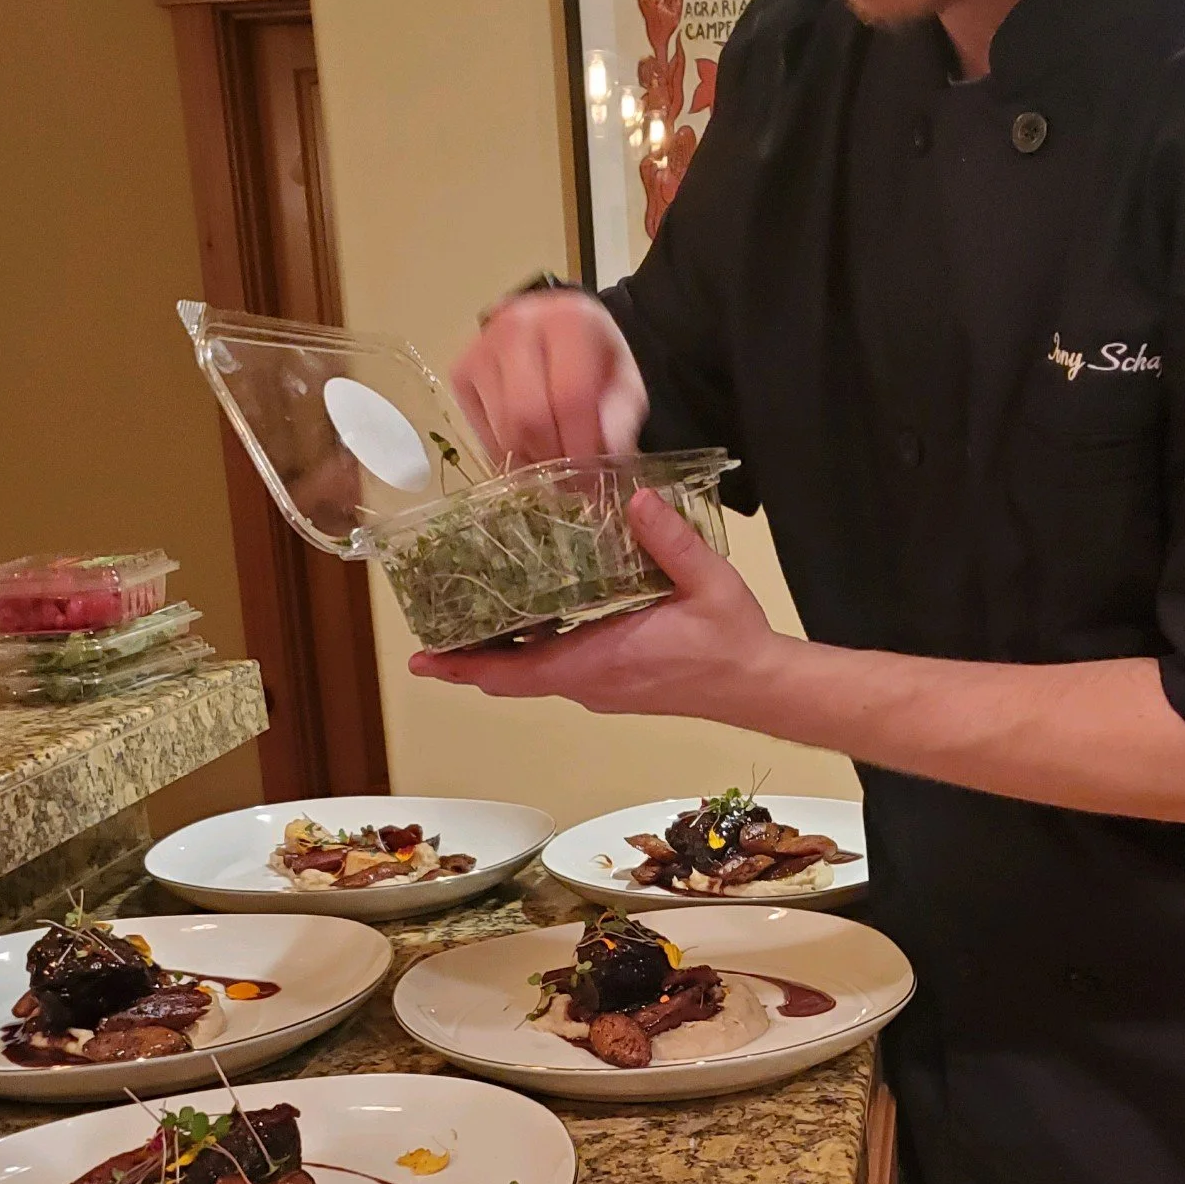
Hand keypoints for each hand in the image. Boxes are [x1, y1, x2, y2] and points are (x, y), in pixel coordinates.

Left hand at [408, 488, 791, 720]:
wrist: (759, 686)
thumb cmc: (733, 641)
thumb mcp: (708, 582)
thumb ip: (671, 541)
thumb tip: (635, 497)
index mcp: (603, 660)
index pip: (519, 672)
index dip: (468, 667)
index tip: (425, 659)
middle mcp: (591, 681)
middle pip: (512, 678)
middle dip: (467, 660)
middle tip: (426, 634)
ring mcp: (599, 686)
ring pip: (531, 676)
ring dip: (495, 656)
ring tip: (460, 622)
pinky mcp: (611, 682)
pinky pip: (553, 671)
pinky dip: (526, 653)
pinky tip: (519, 622)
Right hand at [451, 290, 646, 463]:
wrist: (558, 333)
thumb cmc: (594, 359)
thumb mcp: (624, 383)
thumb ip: (620, 418)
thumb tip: (607, 453)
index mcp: (568, 321)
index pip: (570, 398)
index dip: (581, 448)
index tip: (593, 480)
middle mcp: (518, 326)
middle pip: (529, 417)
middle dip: (553, 459)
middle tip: (571, 481)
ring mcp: (482, 348)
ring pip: (503, 431)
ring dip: (531, 462)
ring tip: (553, 467)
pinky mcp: (462, 372)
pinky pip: (483, 435)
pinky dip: (507, 455)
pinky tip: (528, 450)